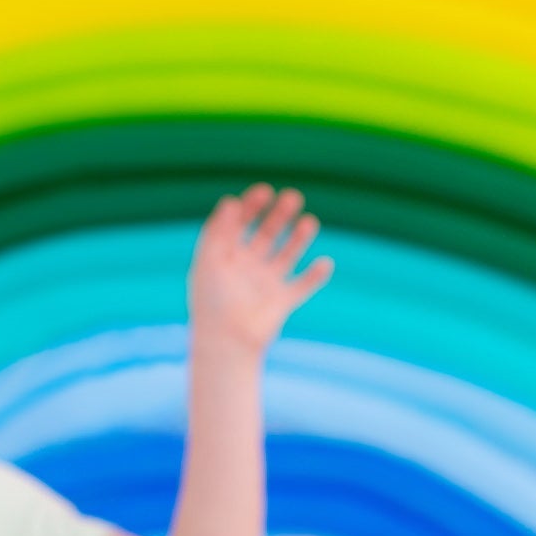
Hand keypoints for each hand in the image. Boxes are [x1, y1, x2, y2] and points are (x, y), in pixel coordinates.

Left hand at [189, 186, 330, 352]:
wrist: (227, 343)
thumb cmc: (212, 302)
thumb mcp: (210, 261)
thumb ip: (219, 231)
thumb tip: (232, 201)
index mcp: (227, 256)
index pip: (241, 223)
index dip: (252, 205)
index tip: (264, 192)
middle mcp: (247, 266)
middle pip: (267, 233)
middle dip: (279, 215)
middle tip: (292, 197)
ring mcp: (266, 284)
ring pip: (287, 254)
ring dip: (299, 237)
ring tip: (310, 222)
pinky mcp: (282, 302)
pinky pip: (303, 285)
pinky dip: (315, 275)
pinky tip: (324, 262)